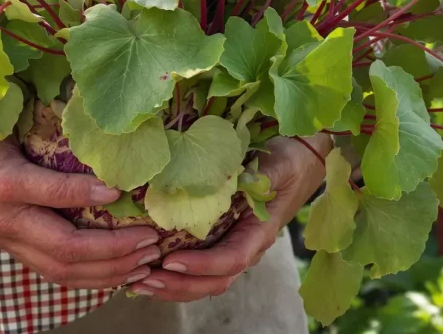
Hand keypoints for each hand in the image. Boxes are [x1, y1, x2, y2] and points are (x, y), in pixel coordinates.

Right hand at [0, 135, 161, 288]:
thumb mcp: (7, 111)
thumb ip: (48, 122)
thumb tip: (106, 123)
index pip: (53, 196)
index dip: (90, 197)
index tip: (123, 191)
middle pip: (63, 250)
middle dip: (113, 251)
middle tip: (151, 241)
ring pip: (58, 270)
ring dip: (106, 271)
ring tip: (143, 262)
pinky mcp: (2, 242)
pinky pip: (48, 268)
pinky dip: (85, 274)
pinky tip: (115, 268)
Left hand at [128, 135, 329, 300]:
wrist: (303, 158)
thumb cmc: (292, 160)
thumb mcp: (279, 165)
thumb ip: (261, 175)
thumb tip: (233, 177)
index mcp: (260, 233)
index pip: (231, 260)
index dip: (202, 266)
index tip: (171, 261)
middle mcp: (246, 245)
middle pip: (214, 280)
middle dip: (179, 285)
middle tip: (144, 280)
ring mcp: (233, 243)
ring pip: (204, 279)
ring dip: (173, 284)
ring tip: (140, 282)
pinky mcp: (221, 236)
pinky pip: (199, 263)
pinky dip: (175, 270)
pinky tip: (149, 267)